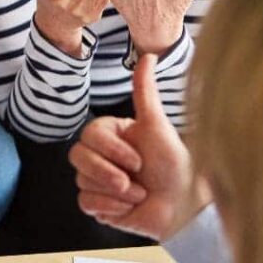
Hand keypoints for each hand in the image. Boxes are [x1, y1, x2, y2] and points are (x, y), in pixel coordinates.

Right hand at [69, 54, 209, 239]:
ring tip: (138, 194)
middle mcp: (101, 156)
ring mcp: (97, 180)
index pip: (89, 135)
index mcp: (111, 135)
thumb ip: (145, 91)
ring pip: (82, 181)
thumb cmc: (174, 163)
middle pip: (78, 157)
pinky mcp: (98, 205)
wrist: (184, 205)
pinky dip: (110, 207)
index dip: (111, 150)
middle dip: (108, 172)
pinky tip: (129, 207)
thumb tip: (148, 55)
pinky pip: (86, 203)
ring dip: (116, 192)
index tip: (138, 160)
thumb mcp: (157, 125)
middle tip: (134, 180)